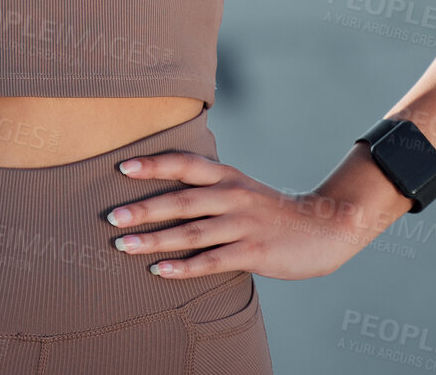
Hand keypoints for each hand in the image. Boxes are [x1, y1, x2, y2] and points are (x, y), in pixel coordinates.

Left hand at [106, 150, 382, 280]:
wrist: (325, 227)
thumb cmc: (273, 211)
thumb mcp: (241, 188)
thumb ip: (208, 187)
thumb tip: (164, 190)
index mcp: (228, 176)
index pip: (185, 164)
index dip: (154, 164)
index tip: (122, 167)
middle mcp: (232, 196)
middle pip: (181, 201)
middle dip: (143, 209)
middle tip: (110, 218)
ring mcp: (243, 224)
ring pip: (191, 232)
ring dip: (154, 240)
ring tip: (123, 246)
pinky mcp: (254, 252)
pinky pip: (212, 261)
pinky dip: (184, 267)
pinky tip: (160, 272)